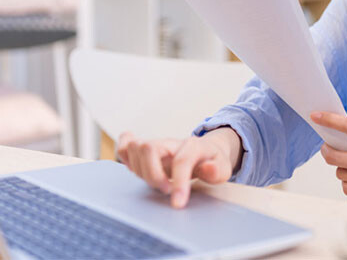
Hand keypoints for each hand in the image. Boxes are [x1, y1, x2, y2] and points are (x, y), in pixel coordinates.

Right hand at [116, 128, 239, 207]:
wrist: (206, 152)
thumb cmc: (212, 162)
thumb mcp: (223, 168)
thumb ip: (217, 170)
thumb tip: (208, 169)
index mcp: (192, 145)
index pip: (181, 160)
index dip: (179, 182)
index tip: (178, 204)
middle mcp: (170, 142)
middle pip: (148, 147)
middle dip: (152, 174)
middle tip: (165, 190)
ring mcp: (156, 144)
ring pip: (134, 147)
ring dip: (140, 170)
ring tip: (156, 183)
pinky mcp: (144, 150)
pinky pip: (124, 146)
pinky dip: (123, 158)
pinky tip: (135, 170)